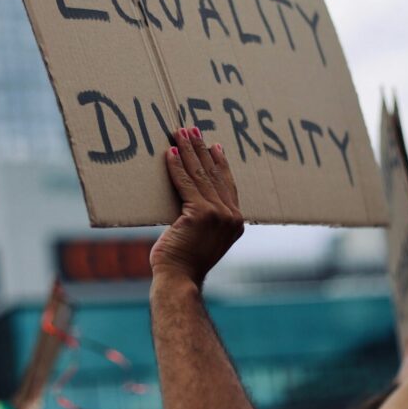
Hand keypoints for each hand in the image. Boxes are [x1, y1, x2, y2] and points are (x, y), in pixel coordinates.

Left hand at [150, 127, 243, 285]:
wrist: (179, 279)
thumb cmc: (185, 262)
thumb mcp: (204, 237)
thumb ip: (206, 219)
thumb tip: (193, 199)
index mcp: (236, 222)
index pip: (228, 184)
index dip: (219, 162)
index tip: (213, 145)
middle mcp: (231, 216)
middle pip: (214, 174)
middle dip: (202, 149)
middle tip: (192, 129)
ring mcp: (218, 214)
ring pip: (200, 174)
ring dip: (189, 150)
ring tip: (180, 133)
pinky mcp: (201, 213)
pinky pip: (186, 183)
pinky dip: (177, 166)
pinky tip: (170, 153)